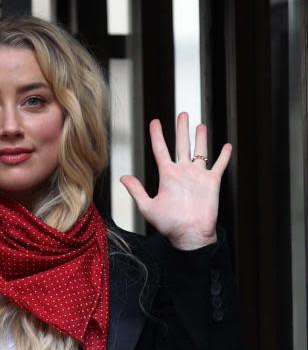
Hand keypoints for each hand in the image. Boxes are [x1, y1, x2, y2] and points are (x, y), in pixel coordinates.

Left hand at [120, 112, 231, 249]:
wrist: (189, 235)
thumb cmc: (168, 224)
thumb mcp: (148, 207)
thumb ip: (136, 190)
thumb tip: (123, 177)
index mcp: (167, 175)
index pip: (160, 149)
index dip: (157, 135)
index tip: (155, 121)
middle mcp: (182, 172)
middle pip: (181, 144)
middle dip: (181, 129)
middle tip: (182, 114)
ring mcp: (197, 176)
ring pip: (199, 151)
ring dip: (200, 138)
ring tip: (200, 124)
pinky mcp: (212, 182)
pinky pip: (218, 165)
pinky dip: (223, 156)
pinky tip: (226, 145)